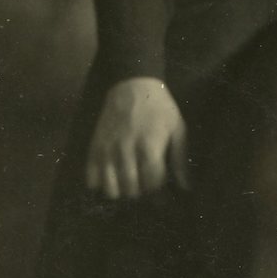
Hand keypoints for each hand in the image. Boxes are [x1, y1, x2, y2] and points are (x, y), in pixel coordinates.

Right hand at [85, 77, 189, 198]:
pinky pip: (91, 178)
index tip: (161, 191)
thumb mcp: (177, 129)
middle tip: (145, 186)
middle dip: (141, 193)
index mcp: (150, 147)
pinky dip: (99, 185)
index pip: (152, 184)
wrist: (132, 84)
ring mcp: (108, 150)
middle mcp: (126, 151)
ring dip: (121, 192)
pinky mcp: (95, 147)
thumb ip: (180, 160)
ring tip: (128, 184)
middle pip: (132, 189)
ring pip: (111, 189)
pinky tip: (110, 179)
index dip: (158, 192)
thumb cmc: (160, 108)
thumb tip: (186, 187)